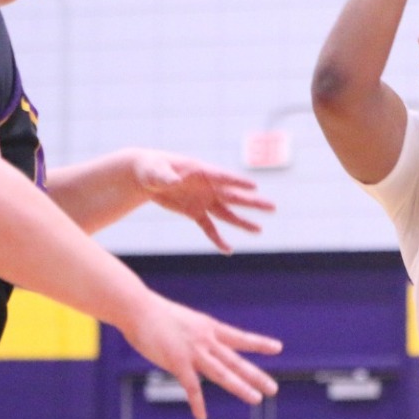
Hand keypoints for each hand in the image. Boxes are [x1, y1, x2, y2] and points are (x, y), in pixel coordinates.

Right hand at [119, 297, 279, 418]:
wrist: (137, 308)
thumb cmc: (154, 313)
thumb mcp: (183, 320)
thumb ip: (192, 334)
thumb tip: (196, 344)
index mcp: (209, 327)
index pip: (240, 337)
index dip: (259, 344)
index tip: (277, 348)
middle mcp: (206, 340)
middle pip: (236, 361)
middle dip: (256, 376)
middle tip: (273, 389)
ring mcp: (193, 352)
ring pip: (223, 373)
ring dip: (240, 387)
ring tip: (256, 399)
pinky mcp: (177, 362)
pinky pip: (191, 388)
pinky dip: (197, 403)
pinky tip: (202, 417)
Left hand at [134, 152, 273, 254]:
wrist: (147, 177)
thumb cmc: (152, 168)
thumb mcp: (155, 171)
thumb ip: (164, 176)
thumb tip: (173, 181)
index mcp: (201, 172)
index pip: (223, 177)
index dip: (238, 182)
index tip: (254, 187)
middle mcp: (207, 187)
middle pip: (233, 196)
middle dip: (252, 203)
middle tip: (272, 207)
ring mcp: (203, 200)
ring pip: (227, 214)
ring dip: (242, 222)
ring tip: (259, 230)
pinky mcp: (195, 212)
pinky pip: (209, 228)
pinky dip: (217, 239)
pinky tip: (228, 250)